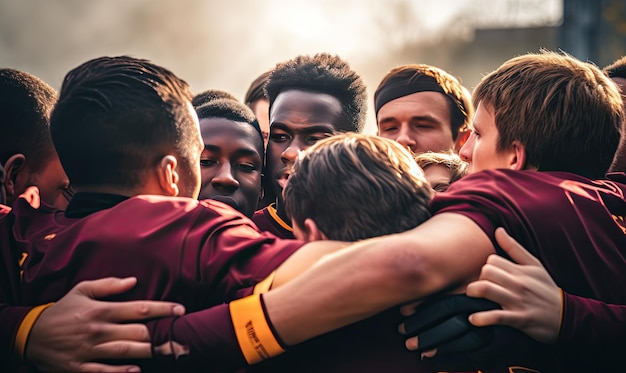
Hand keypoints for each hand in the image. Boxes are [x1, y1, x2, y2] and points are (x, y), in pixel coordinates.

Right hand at [27, 277, 184, 371]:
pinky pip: (105, 371)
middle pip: (137, 331)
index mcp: (101, 310)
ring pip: (126, 350)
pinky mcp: (81, 367)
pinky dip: (122, 372)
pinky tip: (138, 370)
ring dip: (148, 351)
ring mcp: (90, 350)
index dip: (163, 309)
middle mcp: (98, 330)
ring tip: (166, 349)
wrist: (30, 336)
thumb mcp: (81, 291)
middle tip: (180, 333)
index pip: (140, 308)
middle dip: (161, 333)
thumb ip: (108, 286)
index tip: (181, 310)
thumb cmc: (62, 311)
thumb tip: (133, 281)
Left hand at [466, 227, 561, 343]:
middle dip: (478, 278)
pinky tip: (473, 319)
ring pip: (487, 289)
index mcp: (521, 270)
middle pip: (486, 272)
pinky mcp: (520, 319)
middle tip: (479, 287)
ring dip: (473, 292)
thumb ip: (514, 248)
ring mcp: (519, 301)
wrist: (567, 317)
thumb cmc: (546, 289)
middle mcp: (518, 284)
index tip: (487, 276)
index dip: (486, 267)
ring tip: (471, 297)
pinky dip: (482, 318)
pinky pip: (496, 317)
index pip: (492, 260)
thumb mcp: (534, 266)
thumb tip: (498, 230)